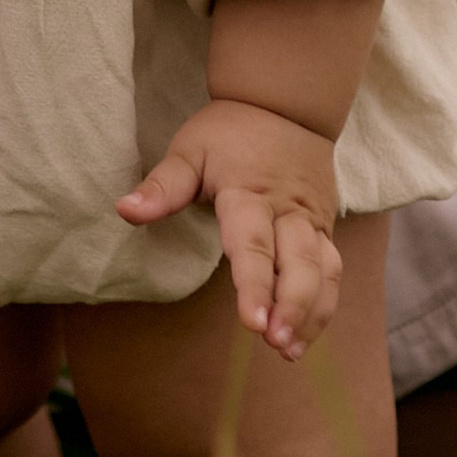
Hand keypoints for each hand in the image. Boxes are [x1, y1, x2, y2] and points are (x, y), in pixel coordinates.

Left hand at [118, 98, 342, 358]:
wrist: (287, 104)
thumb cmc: (229, 132)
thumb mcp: (189, 150)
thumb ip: (162, 186)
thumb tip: (124, 210)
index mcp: (250, 192)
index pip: (253, 245)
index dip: (255, 285)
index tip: (253, 323)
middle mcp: (288, 210)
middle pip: (299, 263)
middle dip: (292, 306)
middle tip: (275, 343)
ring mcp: (313, 220)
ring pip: (323, 270)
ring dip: (311, 312)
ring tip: (289, 352)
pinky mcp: (326, 228)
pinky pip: (332, 269)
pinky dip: (323, 303)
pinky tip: (304, 334)